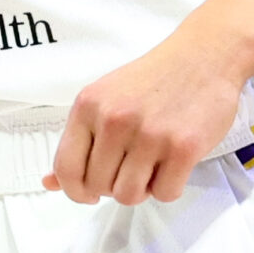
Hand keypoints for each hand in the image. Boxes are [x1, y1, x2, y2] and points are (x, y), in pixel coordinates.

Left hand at [47, 30, 246, 204]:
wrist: (203, 56)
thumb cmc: (153, 80)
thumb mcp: (106, 99)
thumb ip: (80, 141)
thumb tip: (50, 182)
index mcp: (88, 106)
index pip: (66, 168)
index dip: (75, 190)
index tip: (88, 193)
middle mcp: (115, 120)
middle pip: (99, 186)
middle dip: (113, 185)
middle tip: (131, 167)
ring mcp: (149, 135)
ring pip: (129, 196)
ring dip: (140, 189)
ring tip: (151, 166)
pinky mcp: (183, 148)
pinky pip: (164, 194)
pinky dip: (168, 187)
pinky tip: (172, 165)